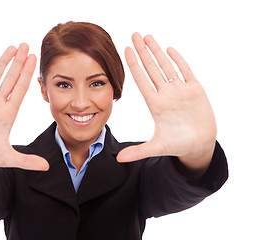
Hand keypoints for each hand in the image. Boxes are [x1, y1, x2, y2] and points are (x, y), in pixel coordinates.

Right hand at [0, 44, 48, 182]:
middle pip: (11, 78)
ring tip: (13, 47)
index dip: (28, 74)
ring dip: (4, 62)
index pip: (21, 88)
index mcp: (8, 113)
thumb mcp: (7, 158)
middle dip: (19, 61)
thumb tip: (47, 167)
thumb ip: (26, 161)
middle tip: (27, 45)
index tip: (35, 59)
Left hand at [117, 33, 215, 169]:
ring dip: (157, 51)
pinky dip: (178, 60)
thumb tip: (117, 159)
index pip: (142, 80)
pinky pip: (186, 71)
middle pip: (152, 68)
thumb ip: (138, 151)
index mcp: (155, 104)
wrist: (199, 144)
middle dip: (143, 51)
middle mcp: (166, 93)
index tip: (124, 50)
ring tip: (147, 37)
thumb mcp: (156, 147)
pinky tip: (169, 49)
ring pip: (166, 66)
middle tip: (134, 35)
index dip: (134, 65)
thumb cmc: (177, 145)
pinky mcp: (195, 90)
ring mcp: (180, 90)